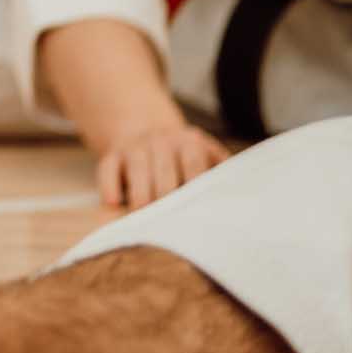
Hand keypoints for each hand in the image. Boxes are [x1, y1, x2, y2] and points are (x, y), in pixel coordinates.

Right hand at [95, 118, 233, 212]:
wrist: (147, 129)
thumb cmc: (186, 157)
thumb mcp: (208, 155)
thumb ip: (223, 173)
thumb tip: (245, 199)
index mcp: (189, 142)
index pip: (194, 164)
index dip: (195, 188)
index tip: (199, 212)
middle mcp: (160, 141)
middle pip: (164, 170)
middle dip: (166, 196)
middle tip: (172, 223)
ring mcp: (134, 147)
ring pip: (136, 168)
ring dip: (140, 194)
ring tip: (144, 216)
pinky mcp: (111, 155)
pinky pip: (106, 168)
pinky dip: (109, 185)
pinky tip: (114, 202)